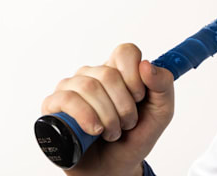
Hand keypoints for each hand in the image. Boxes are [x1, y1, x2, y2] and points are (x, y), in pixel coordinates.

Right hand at [40, 43, 174, 175]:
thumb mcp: (161, 112)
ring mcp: (71, 88)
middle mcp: (93, 75)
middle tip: (127, 124)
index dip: (134, 74)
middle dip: (124, 106)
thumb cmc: (135, 137)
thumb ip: (163, 85)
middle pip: (108, 73)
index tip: (139, 97)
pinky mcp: (53, 105)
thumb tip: (146, 65)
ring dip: (107, 116)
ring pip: (88, 86)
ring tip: (112, 132)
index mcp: (118, 71)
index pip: (125, 52)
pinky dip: (85, 116)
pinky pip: (66, 99)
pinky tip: (94, 131)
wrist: (114, 167)